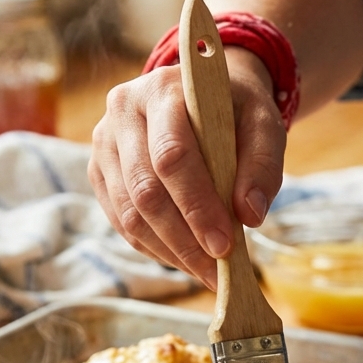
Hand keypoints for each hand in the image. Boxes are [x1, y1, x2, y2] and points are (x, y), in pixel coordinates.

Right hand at [89, 46, 285, 288]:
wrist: (201, 92)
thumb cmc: (233, 110)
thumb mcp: (263, 123)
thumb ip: (262, 164)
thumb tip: (249, 216)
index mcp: (161, 91)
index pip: (171, 156)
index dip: (197, 206)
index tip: (225, 245)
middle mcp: (122, 113)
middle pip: (145, 191)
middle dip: (183, 239)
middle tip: (217, 271)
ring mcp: (104, 144)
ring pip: (128, 213)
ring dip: (169, 251)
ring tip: (206, 271)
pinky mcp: (99, 171)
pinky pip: (121, 221)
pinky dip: (155, 247)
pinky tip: (184, 259)